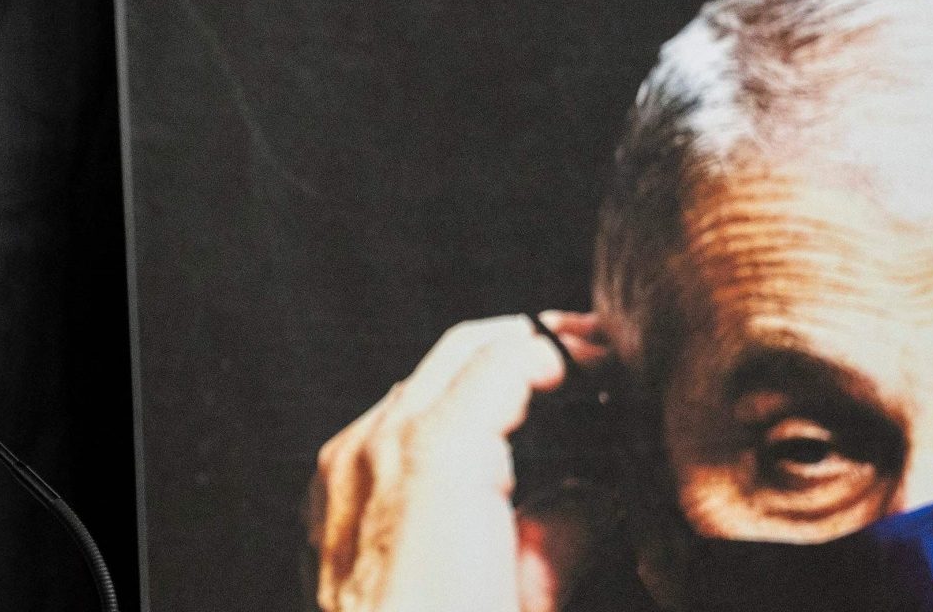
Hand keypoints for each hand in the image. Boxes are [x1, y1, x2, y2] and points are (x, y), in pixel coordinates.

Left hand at [312, 312, 608, 611]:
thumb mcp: (532, 604)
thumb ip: (566, 537)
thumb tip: (593, 504)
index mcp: (433, 456)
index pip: (505, 357)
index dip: (565, 347)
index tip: (609, 357)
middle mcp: (376, 450)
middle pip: (455, 354)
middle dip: (524, 348)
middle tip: (585, 362)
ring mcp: (340, 477)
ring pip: (415, 390)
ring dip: (477, 385)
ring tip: (544, 409)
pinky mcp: (322, 512)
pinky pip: (380, 438)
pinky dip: (432, 427)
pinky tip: (477, 465)